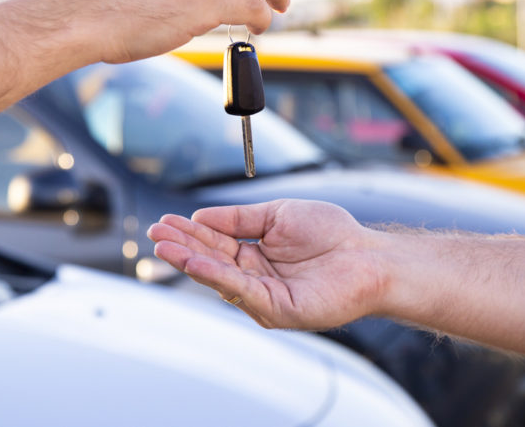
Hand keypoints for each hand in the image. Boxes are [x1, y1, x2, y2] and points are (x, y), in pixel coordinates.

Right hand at [148, 199, 386, 328]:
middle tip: (155, 233)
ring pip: (219, 278)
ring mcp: (263, 295)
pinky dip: (216, 276)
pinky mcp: (276, 310)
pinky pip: (241, 290)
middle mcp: (254, 276)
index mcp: (254, 253)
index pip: (214, 241)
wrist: (369, 256)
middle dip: (181, 247)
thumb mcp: (277, 214)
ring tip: (165, 247)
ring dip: (190, 262)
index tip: (165, 221)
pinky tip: (196, 262)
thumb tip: (200, 215)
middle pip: (210, 260)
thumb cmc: (332, 233)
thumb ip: (239, 218)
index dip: (189, 232)